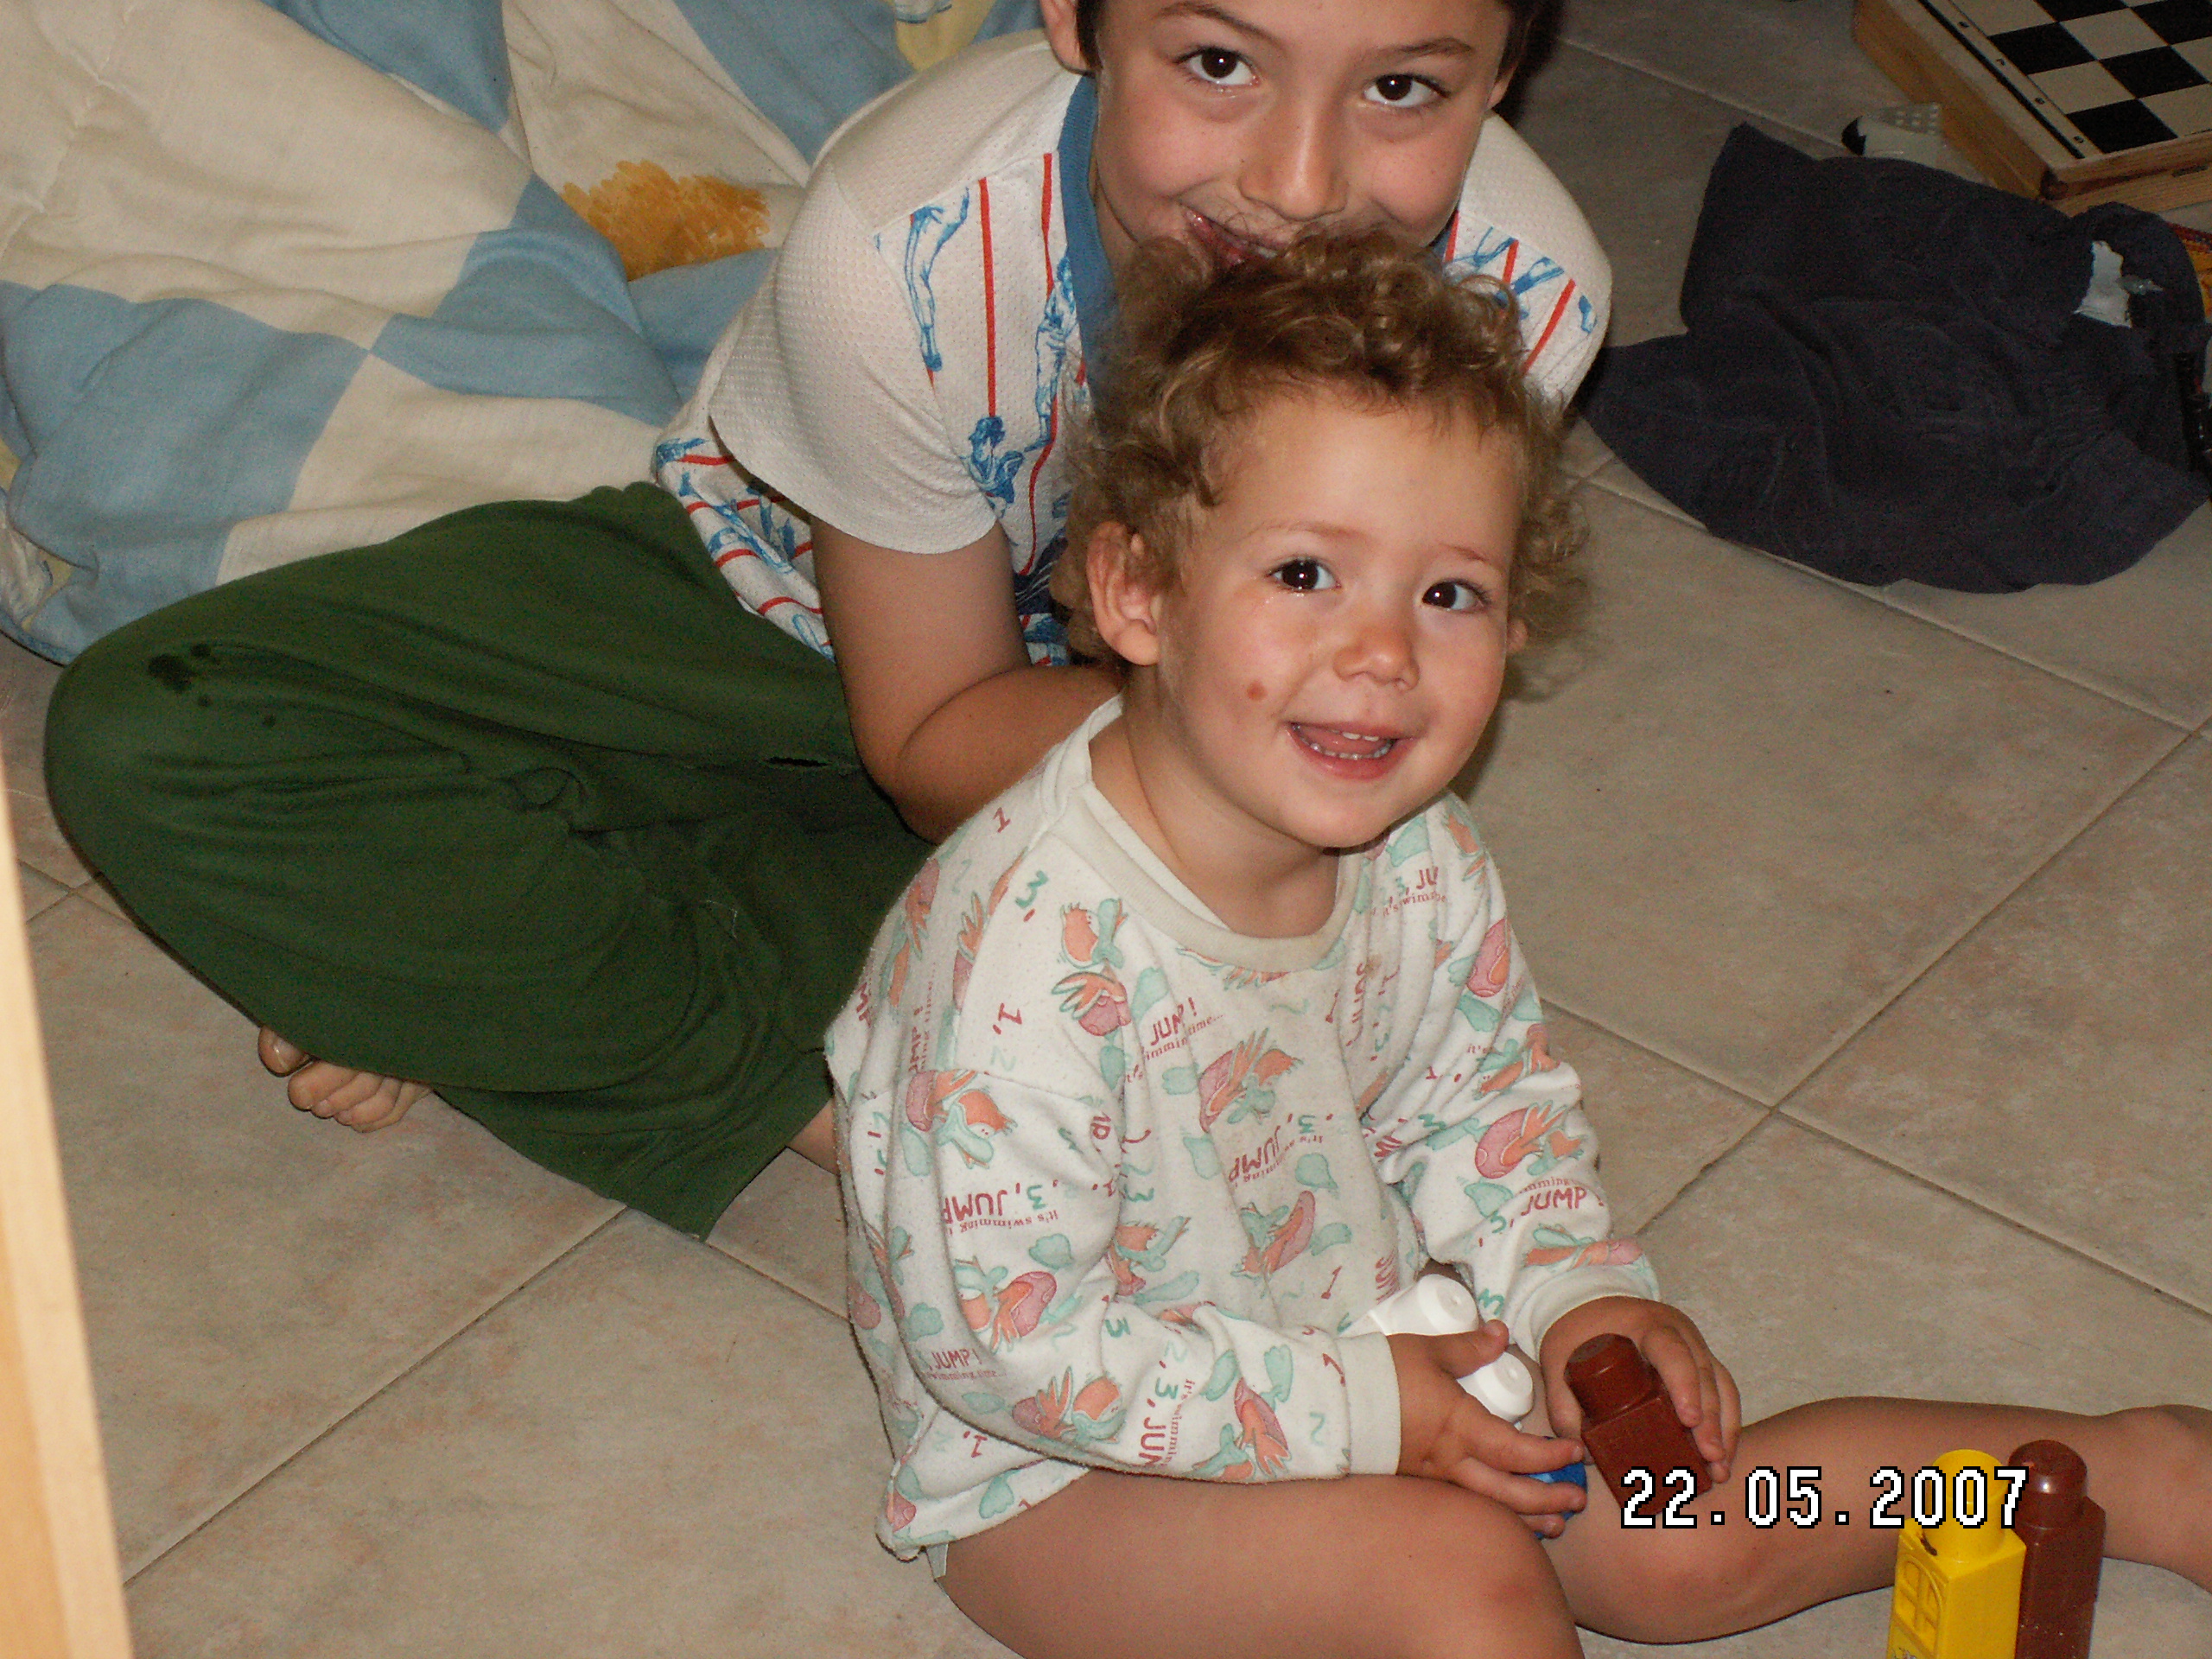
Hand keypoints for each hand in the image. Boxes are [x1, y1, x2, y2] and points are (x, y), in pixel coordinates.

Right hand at [1391, 1325, 1587, 1536]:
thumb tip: (1501, 1332)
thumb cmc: (1381, 1375)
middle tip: (1578, 1500)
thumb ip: (1468, 1346)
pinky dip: (1492, 1512)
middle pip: (1509, 1493)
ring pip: (1488, 1507)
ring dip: (1526, 1517)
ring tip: (1554, 1525)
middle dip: (1548, 1500)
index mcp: (1461, 1428)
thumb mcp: (1428, 1352)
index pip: (1517, 1452)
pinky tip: (1504, 1514)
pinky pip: (1464, 1503)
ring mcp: (1433, 1478)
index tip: (1574, 1452)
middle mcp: (1452, 1462)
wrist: (1331, 1403)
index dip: (1550, 1455)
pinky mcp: (1417, 1482)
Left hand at [1535, 1297, 1740, 1483]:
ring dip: (1725, 1428)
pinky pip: (1723, 1391)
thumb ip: (1563, 1406)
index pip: (1672, 1352)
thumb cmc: (1579, 1331)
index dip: (1684, 1385)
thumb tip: (1586, 1455)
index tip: (1689, 1421)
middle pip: (1704, 1375)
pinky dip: (1726, 1424)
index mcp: (1645, 1325)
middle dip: (1711, 1420)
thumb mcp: (1560, 1358)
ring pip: (1721, 1385)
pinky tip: (1722, 1456)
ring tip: (1719, 1468)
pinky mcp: (1701, 1362)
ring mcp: (1694, 1346)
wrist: (1592, 1305)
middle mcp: (1679, 1333)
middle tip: (1710, 1458)